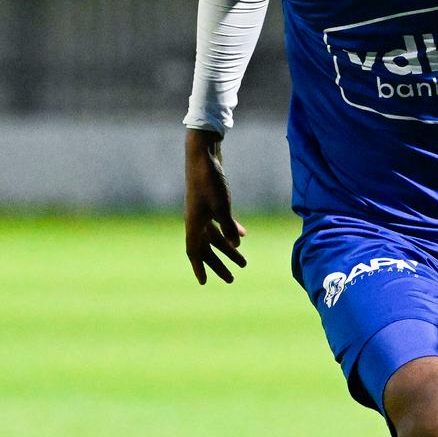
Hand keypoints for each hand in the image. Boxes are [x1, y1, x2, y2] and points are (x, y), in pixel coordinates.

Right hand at [184, 129, 246, 284]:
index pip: (194, 251)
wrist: (203, 153)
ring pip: (215, 237)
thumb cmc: (209, 180)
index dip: (199, 268)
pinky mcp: (211, 201)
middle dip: (220, 264)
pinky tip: (243, 236)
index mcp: (193, 223)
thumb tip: (235, 244)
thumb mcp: (222, 205)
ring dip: (229, 250)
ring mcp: (203, 210)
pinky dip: (230, 230)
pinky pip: (219, 223)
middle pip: (207, 248)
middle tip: (232, 279)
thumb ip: (228, 226)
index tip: (204, 283)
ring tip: (244, 263)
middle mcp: (196, 219)